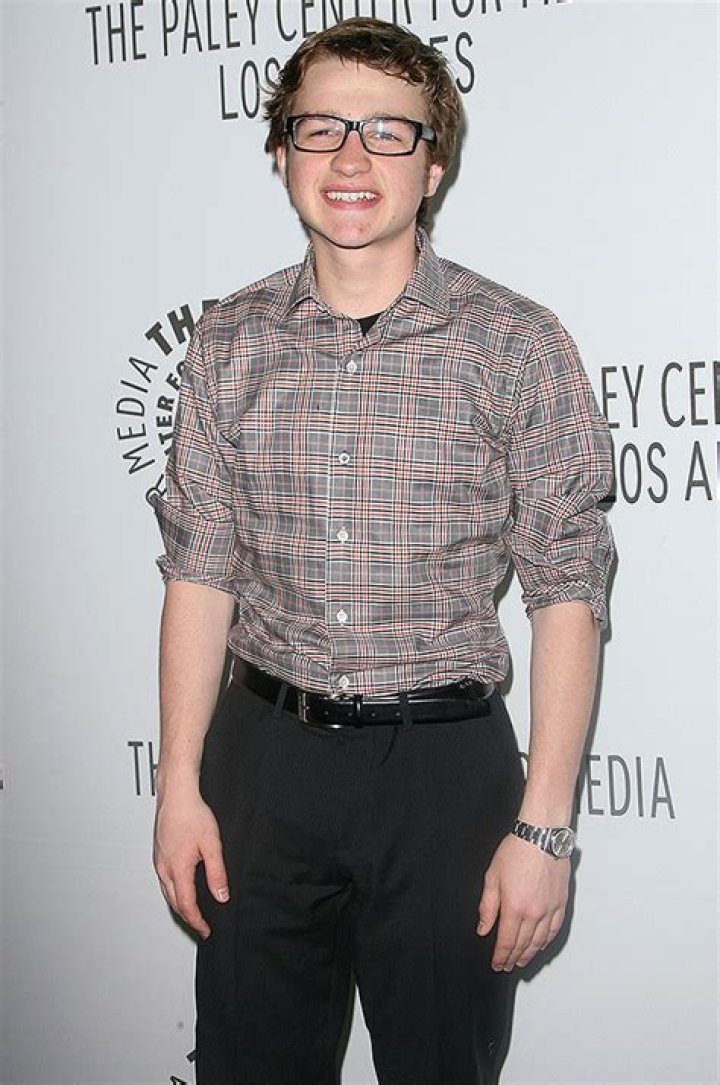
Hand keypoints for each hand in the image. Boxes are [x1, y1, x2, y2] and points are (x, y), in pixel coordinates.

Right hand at [153, 787, 228, 938]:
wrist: (176, 795)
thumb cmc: (192, 814)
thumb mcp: (212, 845)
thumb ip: (217, 873)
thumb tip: (221, 896)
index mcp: (177, 869)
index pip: (186, 906)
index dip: (197, 921)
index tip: (206, 930)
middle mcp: (163, 868)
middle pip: (174, 903)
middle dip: (188, 918)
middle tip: (201, 926)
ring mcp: (159, 861)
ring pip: (167, 893)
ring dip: (180, 906)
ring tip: (193, 912)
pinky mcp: (158, 854)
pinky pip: (165, 881)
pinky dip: (174, 892)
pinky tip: (182, 888)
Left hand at [476, 833, 568, 970]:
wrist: (542, 836)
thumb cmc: (516, 850)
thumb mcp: (492, 877)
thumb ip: (488, 906)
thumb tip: (483, 928)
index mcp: (514, 907)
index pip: (506, 941)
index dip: (501, 956)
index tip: (497, 964)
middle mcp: (534, 913)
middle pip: (523, 945)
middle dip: (513, 958)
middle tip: (507, 966)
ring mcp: (550, 909)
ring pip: (540, 941)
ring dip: (530, 954)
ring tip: (522, 961)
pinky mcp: (561, 903)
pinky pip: (555, 929)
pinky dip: (547, 941)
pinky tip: (541, 945)